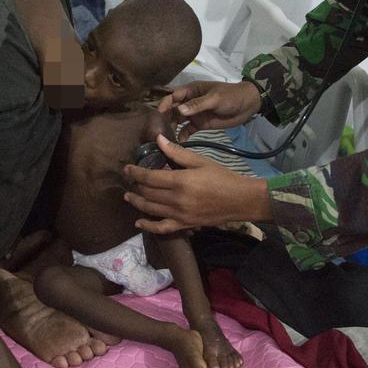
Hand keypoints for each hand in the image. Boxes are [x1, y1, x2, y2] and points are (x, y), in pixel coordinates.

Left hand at [123, 135, 270, 233]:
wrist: (240, 200)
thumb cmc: (222, 177)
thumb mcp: (201, 161)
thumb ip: (178, 152)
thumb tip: (158, 140)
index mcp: (180, 181)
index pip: (149, 178)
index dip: (135, 173)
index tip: (127, 168)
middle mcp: (177, 199)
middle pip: (148, 193)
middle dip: (135, 186)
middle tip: (129, 181)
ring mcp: (179, 214)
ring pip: (151, 210)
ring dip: (137, 202)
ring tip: (128, 197)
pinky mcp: (185, 225)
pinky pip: (162, 228)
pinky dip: (148, 226)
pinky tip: (139, 222)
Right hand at [157, 80, 261, 140]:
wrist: (247, 105)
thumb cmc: (230, 96)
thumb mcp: (214, 99)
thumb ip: (197, 105)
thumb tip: (179, 110)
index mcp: (191, 91)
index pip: (173, 96)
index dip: (165, 105)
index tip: (159, 116)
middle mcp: (189, 102)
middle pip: (172, 110)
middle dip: (165, 119)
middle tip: (159, 131)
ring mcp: (194, 114)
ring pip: (178, 121)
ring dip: (171, 128)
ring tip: (166, 139)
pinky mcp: (200, 124)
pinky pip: (187, 130)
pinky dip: (182, 135)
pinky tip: (178, 143)